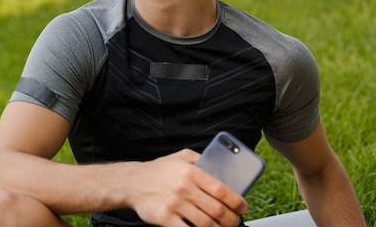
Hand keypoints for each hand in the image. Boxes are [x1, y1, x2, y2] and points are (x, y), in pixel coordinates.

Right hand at [126, 149, 247, 226]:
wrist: (132, 182)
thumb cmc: (158, 170)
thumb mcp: (180, 157)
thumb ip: (201, 160)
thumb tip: (222, 166)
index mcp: (191, 172)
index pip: (221, 190)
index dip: (236, 202)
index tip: (243, 207)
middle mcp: (184, 188)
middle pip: (217, 210)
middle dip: (231, 220)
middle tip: (234, 221)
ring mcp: (175, 205)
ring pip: (206, 224)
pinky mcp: (165, 219)